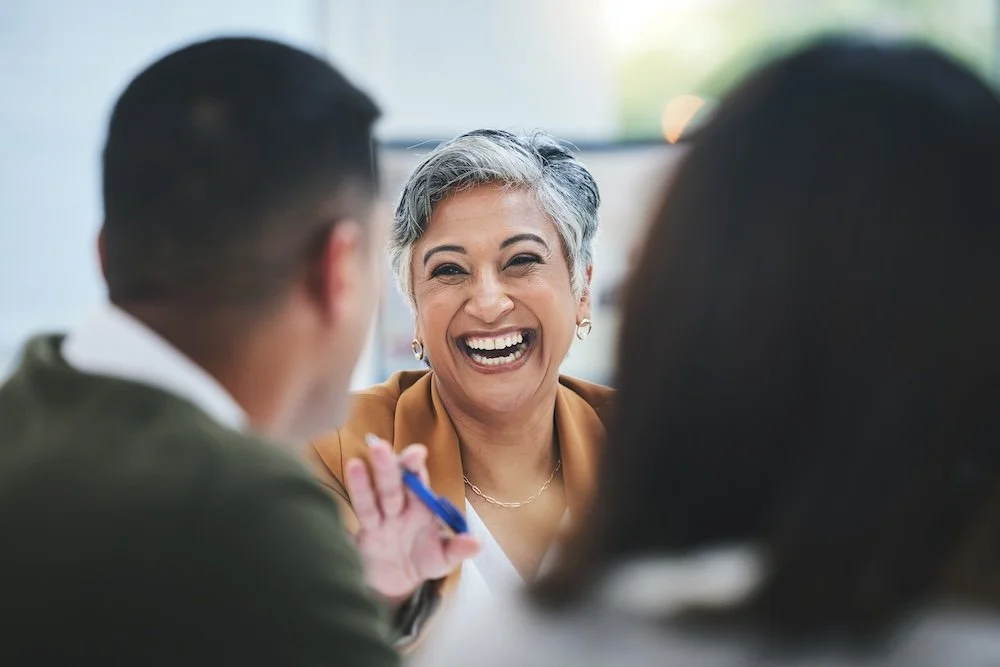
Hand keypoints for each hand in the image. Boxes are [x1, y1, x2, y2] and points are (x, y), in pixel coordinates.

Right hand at [345, 435, 479, 603]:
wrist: (397, 580)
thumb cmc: (424, 560)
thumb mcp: (443, 558)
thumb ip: (457, 549)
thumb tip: (477, 544)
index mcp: (422, 505)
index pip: (418, 479)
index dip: (415, 464)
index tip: (417, 452)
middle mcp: (401, 504)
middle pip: (395, 481)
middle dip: (389, 466)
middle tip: (380, 447)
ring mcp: (382, 516)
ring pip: (376, 494)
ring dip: (367, 480)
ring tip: (356, 463)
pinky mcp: (367, 531)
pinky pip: (363, 511)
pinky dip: (358, 492)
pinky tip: (352, 470)